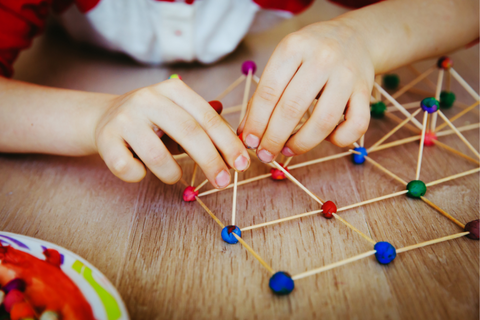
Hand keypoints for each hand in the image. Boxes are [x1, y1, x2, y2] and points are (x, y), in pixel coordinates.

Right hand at [95, 79, 249, 186]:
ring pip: (158, 156)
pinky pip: (128, 168)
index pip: (207, 117)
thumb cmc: (152, 122)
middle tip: (223, 182)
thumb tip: (239, 145)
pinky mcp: (105, 139)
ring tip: (173, 176)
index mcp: (173, 90)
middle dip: (211, 161)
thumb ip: (206, 125)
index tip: (242, 164)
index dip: (228, 142)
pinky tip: (141, 170)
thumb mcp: (180, 114)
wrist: (103, 117)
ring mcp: (124, 118)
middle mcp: (148, 99)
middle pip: (188, 133)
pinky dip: (139, 175)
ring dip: (172, 174)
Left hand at [238, 20, 373, 161]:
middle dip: (274, 138)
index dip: (256, 122)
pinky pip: (356, 125)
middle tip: (265, 155)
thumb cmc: (310, 55)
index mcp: (294, 47)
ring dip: (301, 144)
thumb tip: (246, 133)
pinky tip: (326, 138)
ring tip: (287, 150)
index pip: (269, 92)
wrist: (355, 38)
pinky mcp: (366, 91)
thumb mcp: (284, 62)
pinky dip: (339, 139)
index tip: (250, 142)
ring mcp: (347, 75)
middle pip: (292, 108)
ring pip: (324, 121)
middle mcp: (322, 58)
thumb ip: (265, 95)